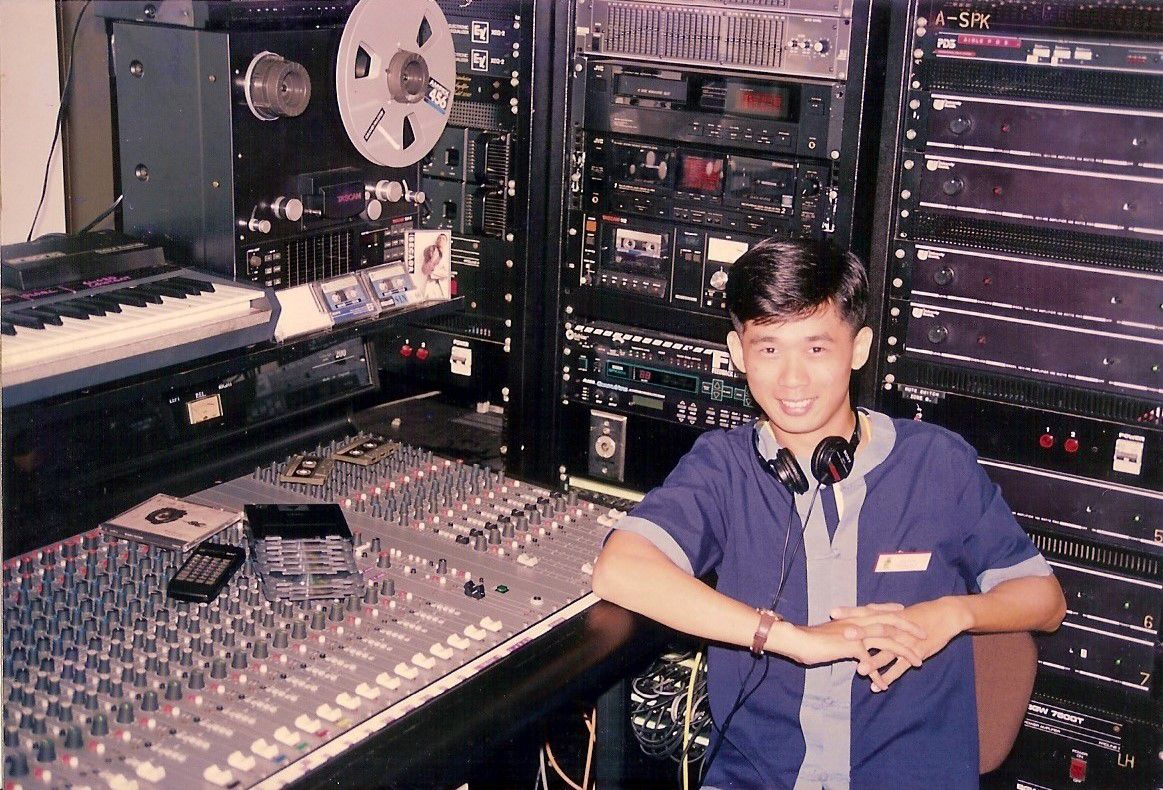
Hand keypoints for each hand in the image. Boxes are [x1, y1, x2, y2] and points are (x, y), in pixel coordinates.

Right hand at [781, 612, 926, 691]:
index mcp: (853, 616)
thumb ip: (844, 632)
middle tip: (925, 635)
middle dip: (910, 629)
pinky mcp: (851, 647)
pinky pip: (870, 663)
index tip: (906, 612)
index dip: (893, 610)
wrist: (797, 640)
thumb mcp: (831, 632)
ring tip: (918, 663)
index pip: (878, 610)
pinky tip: (884, 686)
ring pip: (888, 641)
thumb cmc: (811, 637)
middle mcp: (858, 622)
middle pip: (891, 622)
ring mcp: (856, 634)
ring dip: (905, 652)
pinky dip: (878, 675)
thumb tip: (848, 635)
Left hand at [835, 598, 966, 691]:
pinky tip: (877, 686)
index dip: (850, 611)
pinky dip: (889, 677)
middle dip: (860, 634)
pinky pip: (900, 667)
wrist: (945, 616)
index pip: (866, 611)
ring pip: (888, 652)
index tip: (833, 612)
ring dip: (874, 662)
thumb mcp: (899, 611)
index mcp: (889, 615)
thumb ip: (880, 612)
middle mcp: (896, 628)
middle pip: (876, 630)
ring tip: (859, 670)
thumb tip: (863, 610)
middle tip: (842, 636)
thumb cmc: (920, 612)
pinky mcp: (915, 654)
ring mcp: (906, 642)